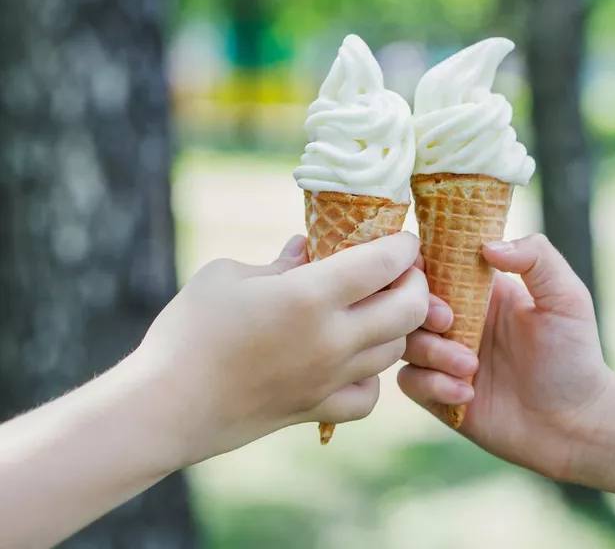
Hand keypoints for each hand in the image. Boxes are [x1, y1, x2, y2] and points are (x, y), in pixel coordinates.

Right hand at [134, 232, 429, 467]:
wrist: (165, 407)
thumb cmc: (188, 331)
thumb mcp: (227, 276)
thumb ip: (279, 261)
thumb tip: (306, 247)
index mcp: (309, 295)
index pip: (384, 263)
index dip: (403, 245)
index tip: (403, 238)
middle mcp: (331, 339)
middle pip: (409, 309)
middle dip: (415, 283)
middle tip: (400, 272)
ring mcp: (329, 380)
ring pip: (394, 350)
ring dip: (395, 325)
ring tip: (377, 308)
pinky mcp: (318, 410)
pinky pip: (369, 395)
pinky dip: (371, 376)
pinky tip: (352, 361)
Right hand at [399, 234, 613, 480]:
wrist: (574, 424)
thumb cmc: (574, 357)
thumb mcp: (566, 297)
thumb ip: (536, 257)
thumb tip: (487, 245)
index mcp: (479, 290)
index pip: (433, 264)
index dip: (420, 265)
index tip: (424, 273)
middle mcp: (457, 320)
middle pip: (409, 302)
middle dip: (422, 310)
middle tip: (451, 324)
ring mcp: (445, 358)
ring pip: (405, 342)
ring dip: (432, 353)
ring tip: (472, 368)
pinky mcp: (438, 394)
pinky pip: (409, 381)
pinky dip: (433, 385)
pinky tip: (468, 393)